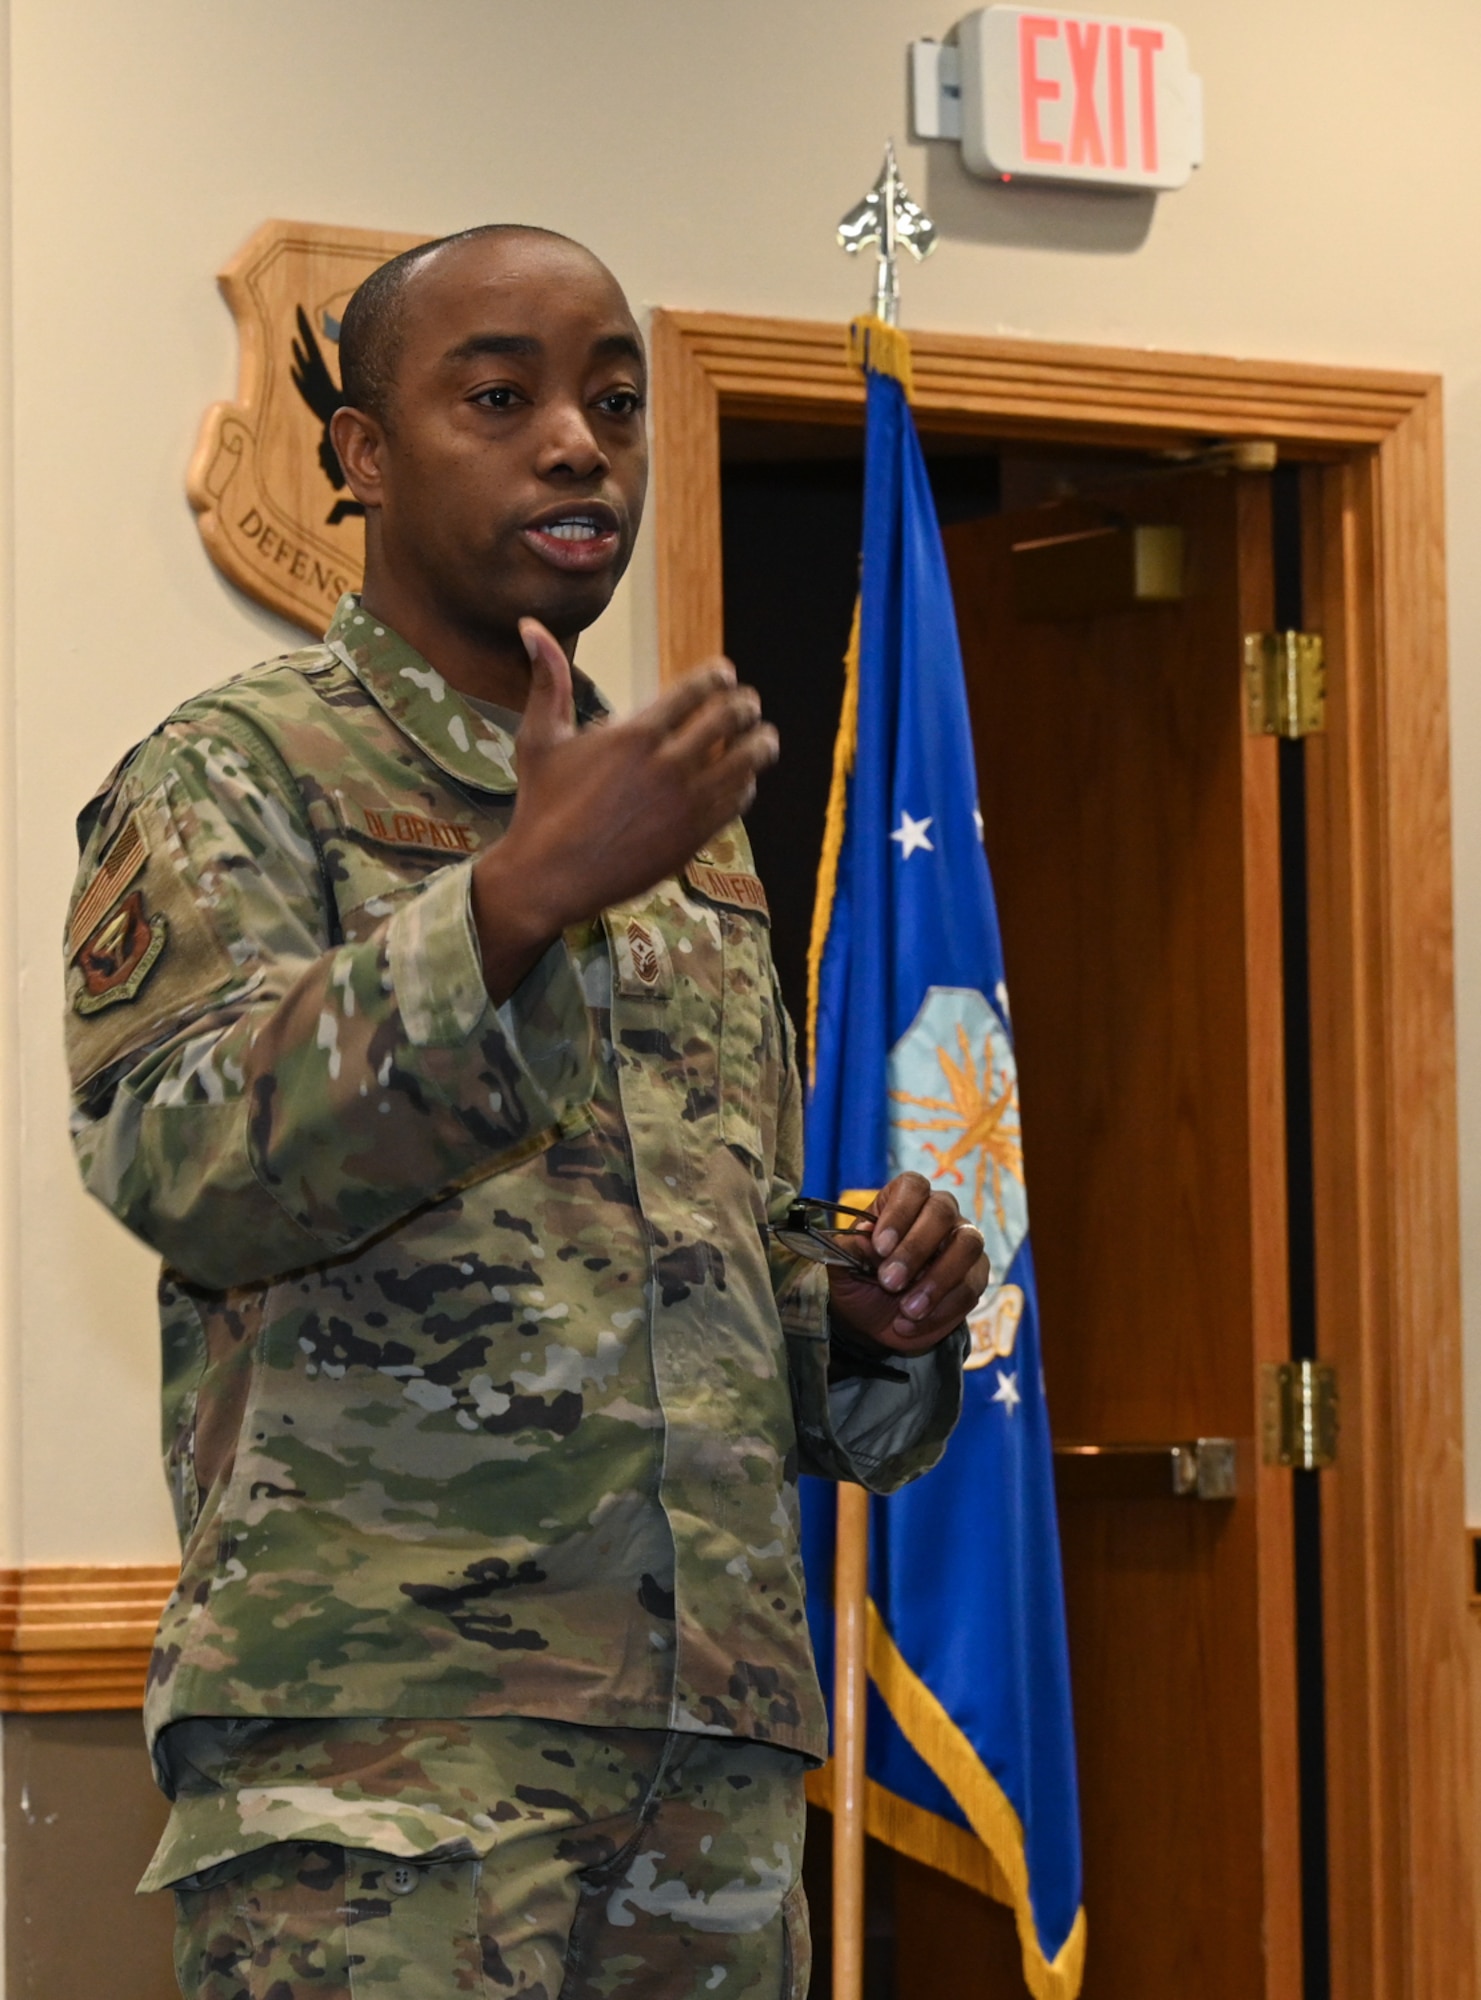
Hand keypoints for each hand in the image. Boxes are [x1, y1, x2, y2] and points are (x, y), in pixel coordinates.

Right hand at [471, 619, 778, 997]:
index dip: (719, 676)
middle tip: (749, 704)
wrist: (550, 877)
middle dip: (745, 705)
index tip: (725, 674)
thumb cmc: (540, 805)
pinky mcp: (694, 837)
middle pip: (730, 719)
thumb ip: (548, 679)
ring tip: (765, 739)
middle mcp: (667, 766)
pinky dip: (746, 785)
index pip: (698, 689)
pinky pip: (737, 802)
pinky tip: (744, 779)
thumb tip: (530, 623)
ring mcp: (686, 804)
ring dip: (762, 744)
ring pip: (746, 762)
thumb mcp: (540, 738)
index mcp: (636, 734)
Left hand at [826, 1172, 989, 1355]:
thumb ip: (849, 1250)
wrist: (873, 1321)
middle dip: (915, 1249)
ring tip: (907, 1309)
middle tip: (890, 1282)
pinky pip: (971, 1287)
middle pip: (942, 1211)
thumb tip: (864, 1238)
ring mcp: (962, 1243)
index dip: (899, 1212)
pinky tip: (913, 1323)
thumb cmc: (858, 1280)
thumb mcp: (841, 1267)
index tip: (879, 1247)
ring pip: (967, 1246)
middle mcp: (939, 1213)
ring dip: (937, 1280)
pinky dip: (942, 1309)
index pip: (912, 1186)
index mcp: (903, 1199)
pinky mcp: (975, 1277)